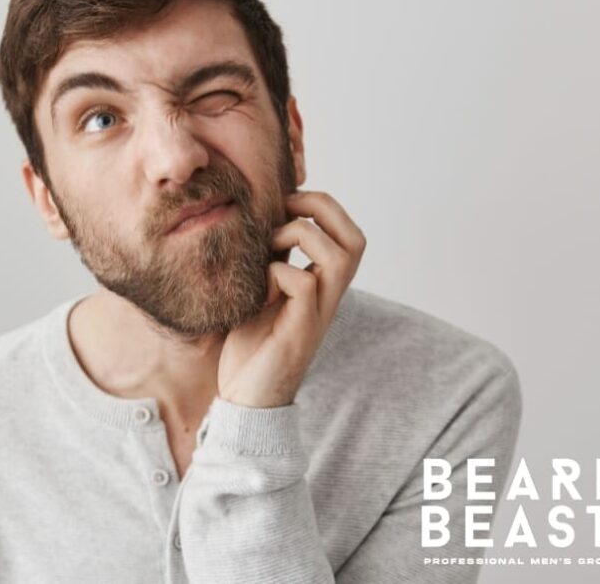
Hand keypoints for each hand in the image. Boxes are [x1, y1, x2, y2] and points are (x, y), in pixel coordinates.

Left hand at [218, 190, 365, 407]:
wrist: (245, 398)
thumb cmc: (251, 347)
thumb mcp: (260, 293)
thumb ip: (271, 263)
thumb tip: (262, 223)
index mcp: (322, 286)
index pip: (348, 236)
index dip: (325, 208)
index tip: (287, 201)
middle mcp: (328, 298)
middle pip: (355, 241)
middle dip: (324, 209)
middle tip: (288, 206)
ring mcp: (318, 314)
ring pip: (340, 256)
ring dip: (303, 234)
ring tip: (272, 242)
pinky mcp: (300, 330)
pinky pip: (304, 284)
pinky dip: (280, 271)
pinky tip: (260, 284)